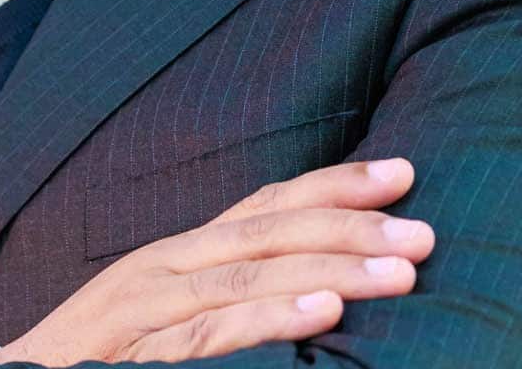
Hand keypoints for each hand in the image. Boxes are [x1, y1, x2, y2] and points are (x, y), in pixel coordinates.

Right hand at [0, 156, 432, 365]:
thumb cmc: (99, 358)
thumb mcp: (168, 316)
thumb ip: (226, 297)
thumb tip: (317, 286)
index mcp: (182, 254)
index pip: (268, 204)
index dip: (334, 185)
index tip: (402, 172)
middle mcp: (167, 265)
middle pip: (269, 228)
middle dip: (349, 223)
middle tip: (422, 227)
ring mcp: (148, 305)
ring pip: (251, 274)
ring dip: (331, 266)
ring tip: (398, 268)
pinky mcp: (136, 353)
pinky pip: (211, 332)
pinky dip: (270, 317)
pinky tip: (324, 312)